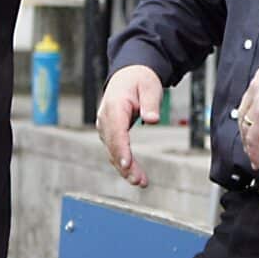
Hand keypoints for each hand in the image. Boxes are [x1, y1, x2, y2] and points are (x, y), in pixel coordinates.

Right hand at [96, 65, 163, 187]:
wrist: (128, 75)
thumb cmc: (139, 80)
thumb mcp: (150, 86)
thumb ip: (151, 103)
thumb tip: (153, 119)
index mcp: (115, 106)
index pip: (117, 132)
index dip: (121, 150)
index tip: (127, 165)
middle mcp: (105, 118)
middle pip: (114, 146)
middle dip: (125, 166)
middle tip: (138, 181)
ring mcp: (105, 126)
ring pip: (113, 152)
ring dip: (125, 169)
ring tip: (140, 182)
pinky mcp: (108, 133)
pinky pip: (114, 150)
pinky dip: (123, 163)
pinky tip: (134, 174)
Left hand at [236, 66, 258, 169]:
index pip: (249, 101)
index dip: (248, 118)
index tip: (251, 129)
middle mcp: (257, 87)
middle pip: (243, 114)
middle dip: (246, 132)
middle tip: (250, 146)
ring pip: (246, 128)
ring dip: (249, 145)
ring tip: (256, 156)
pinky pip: (253, 140)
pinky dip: (254, 152)